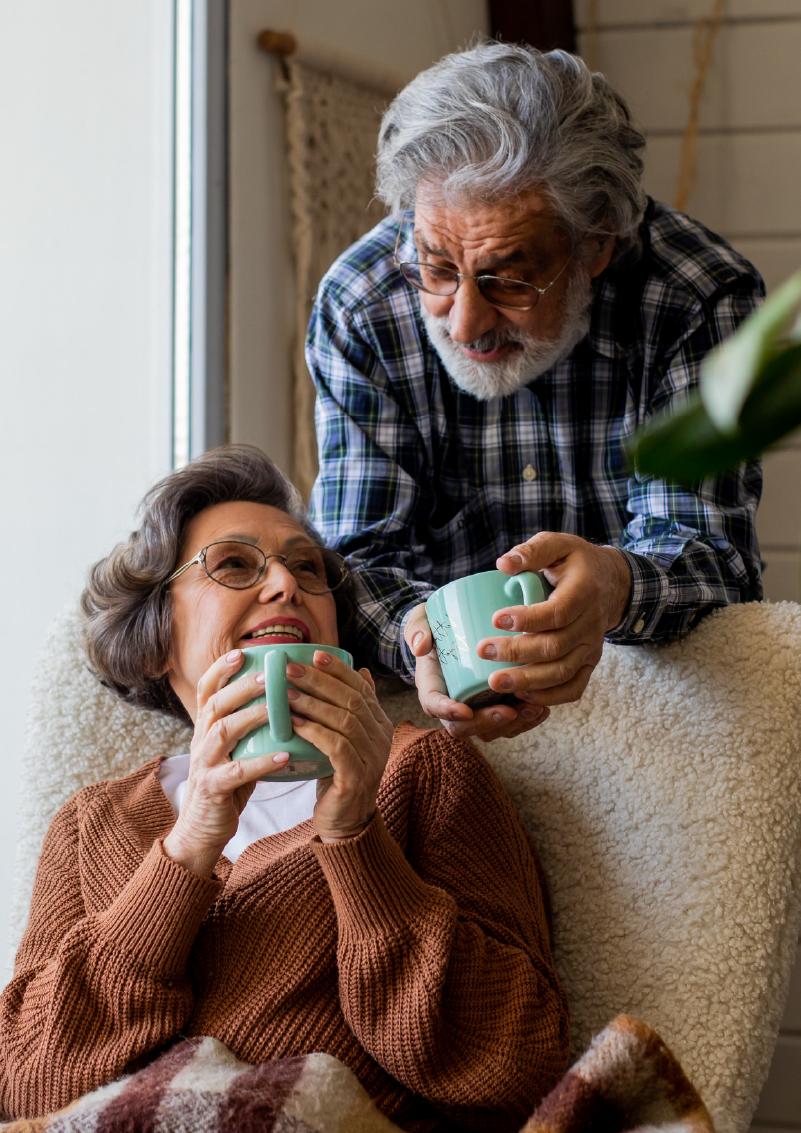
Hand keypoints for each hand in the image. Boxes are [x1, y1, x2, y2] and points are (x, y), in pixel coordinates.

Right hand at [163, 649, 292, 876]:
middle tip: (269, 674)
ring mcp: (204, 765)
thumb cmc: (226, 786)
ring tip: (278, 706)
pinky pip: (237, 772)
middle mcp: (200, 742)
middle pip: (216, 704)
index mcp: (205, 729)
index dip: (220, 669)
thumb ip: (248, 727)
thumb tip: (283, 697)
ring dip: (251, 715)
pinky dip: (261, 761)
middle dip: (242, 686)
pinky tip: (285, 755)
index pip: (206, 690)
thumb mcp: (233, 751)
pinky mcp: (212, 789)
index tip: (242, 652)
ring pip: (223, 731)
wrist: (202, 831)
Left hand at [283, 651, 393, 842]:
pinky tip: (293, 722)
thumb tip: (361, 669)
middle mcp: (381, 738)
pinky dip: (314, 731)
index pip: (362, 687)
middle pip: (352, 699)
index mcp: (380, 724)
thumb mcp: (348, 738)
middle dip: (320, 681)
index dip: (339, 669)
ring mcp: (372, 758)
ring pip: (344, 720)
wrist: (345, 822)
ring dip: (312, 703)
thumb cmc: (339, 776)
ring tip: (285, 692)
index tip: (314, 654)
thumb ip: (353, 708)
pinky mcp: (357, 777)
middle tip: (291, 669)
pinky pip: (336, 746)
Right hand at [405, 604, 550, 742]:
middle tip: (510, 711)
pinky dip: (527, 721)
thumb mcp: (421, 621)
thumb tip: (420, 646)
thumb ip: (417, 628)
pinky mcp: (494, 708)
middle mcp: (452, 704)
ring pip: (491, 731)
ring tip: (535, 709)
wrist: (453, 630)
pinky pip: (509, 725)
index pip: (434, 705)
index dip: (448, 712)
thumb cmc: (436, 626)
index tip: (465, 710)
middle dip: (488, 723)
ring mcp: (475, 709)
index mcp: (432, 686)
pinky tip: (544, 709)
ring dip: (514, 725)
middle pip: (465, 727)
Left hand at [480, 532, 630, 706]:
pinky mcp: (589, 663)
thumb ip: (532, 551)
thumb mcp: (558, 545)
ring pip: (562, 672)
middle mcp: (591, 624)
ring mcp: (592, 647)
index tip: (496, 619)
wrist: (611, 583)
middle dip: (517, 653)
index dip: (527, 618)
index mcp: (583, 592)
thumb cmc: (576, 562)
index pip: (557, 612)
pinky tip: (522, 696)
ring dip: (528, 681)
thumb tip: (503, 564)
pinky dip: (550, 697)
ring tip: (495, 682)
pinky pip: (574, 687)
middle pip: (555, 646)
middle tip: (483, 651)